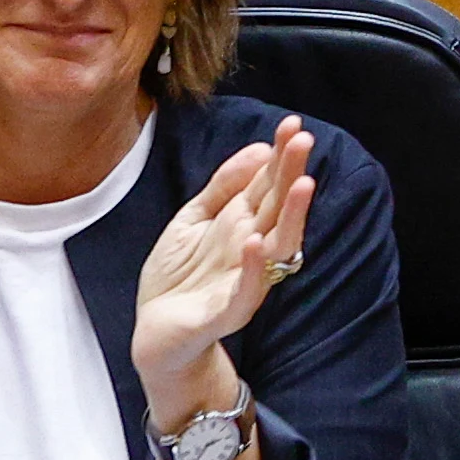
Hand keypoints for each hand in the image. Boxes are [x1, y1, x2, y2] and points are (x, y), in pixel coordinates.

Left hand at [127, 126, 316, 406]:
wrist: (155, 335)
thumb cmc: (178, 277)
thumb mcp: (193, 218)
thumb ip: (223, 186)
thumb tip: (260, 149)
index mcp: (244, 224)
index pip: (269, 185)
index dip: (281, 155)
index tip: (293, 125)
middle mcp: (252, 249)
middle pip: (278, 207)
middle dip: (291, 173)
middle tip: (304, 140)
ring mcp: (243, 280)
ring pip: (278, 246)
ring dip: (291, 216)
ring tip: (301, 184)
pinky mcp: (226, 312)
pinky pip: (247, 290)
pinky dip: (254, 268)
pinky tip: (256, 243)